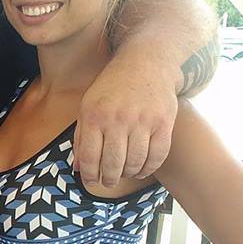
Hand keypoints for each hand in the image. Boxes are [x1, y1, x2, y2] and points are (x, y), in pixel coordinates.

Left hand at [74, 53, 177, 186]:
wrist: (146, 62)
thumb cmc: (112, 87)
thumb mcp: (88, 106)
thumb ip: (81, 137)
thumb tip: (78, 168)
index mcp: (95, 116)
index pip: (90, 158)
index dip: (89, 176)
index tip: (91, 181)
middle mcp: (118, 119)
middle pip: (113, 164)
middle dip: (108, 179)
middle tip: (108, 181)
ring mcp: (143, 121)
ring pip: (135, 162)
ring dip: (128, 174)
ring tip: (124, 173)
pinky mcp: (164, 122)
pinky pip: (157, 155)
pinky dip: (149, 168)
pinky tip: (141, 169)